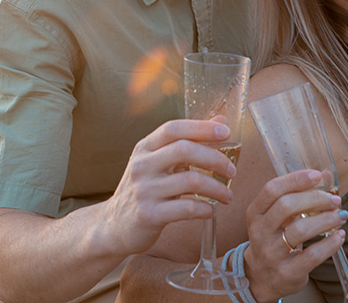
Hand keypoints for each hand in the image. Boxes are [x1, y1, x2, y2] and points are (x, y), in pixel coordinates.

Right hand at [99, 118, 236, 256]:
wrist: (115, 225)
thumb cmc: (144, 190)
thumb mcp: (158, 162)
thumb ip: (187, 142)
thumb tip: (220, 121)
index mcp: (144, 148)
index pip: (173, 128)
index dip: (201, 127)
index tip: (225, 132)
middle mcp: (142, 165)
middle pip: (184, 150)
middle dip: (215, 158)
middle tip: (232, 171)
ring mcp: (144, 190)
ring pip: (191, 180)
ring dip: (217, 188)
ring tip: (227, 196)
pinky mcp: (149, 215)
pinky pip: (186, 209)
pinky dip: (206, 209)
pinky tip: (211, 210)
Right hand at [243, 170, 346, 301]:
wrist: (261, 277)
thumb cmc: (273, 239)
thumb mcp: (274, 217)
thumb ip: (295, 196)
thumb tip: (324, 174)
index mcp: (255, 213)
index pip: (272, 189)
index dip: (295, 180)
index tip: (317, 176)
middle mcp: (260, 231)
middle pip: (286, 206)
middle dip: (315, 199)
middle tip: (334, 200)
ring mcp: (272, 253)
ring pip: (300, 230)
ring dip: (325, 220)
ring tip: (340, 216)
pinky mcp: (287, 272)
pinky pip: (312, 256)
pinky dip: (330, 244)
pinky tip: (340, 236)